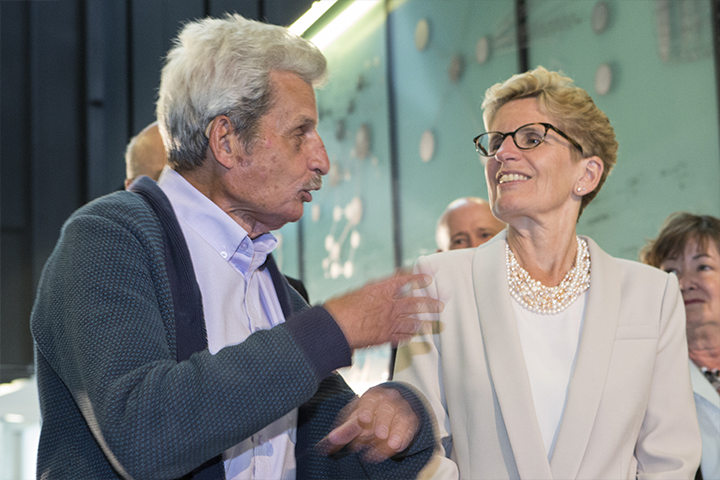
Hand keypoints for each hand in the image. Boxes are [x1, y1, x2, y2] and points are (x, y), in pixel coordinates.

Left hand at [319, 386, 418, 462]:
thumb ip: (343, 432)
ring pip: (400, 419)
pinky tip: (397, 447)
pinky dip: (404, 438)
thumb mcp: (355, 419)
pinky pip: (409, 428)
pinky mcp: (411, 420)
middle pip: (387, 409)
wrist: (391, 406)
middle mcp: (388, 399)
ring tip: (390, 444)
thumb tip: (325, 447)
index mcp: (371, 396)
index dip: (366, 410)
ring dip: (395, 433)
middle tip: (379, 434)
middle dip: (383, 422)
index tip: (364, 419)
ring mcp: (401, 408)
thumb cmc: (369, 412)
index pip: (369, 401)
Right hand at [323, 272, 442, 348]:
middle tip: (441, 304)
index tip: (429, 278)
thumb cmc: (339, 307)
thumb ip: (373, 291)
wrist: (334, 327)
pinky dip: (410, 335)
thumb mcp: (357, 292)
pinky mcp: (385, 337)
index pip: (405, 280)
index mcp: (380, 289)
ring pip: (414, 320)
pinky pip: (403, 336)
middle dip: (431, 303)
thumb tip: (382, 289)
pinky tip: (415, 334)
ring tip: (435, 321)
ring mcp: (388, 322)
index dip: (418, 278)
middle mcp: (388, 304)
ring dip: (426, 321)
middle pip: (416, 302)